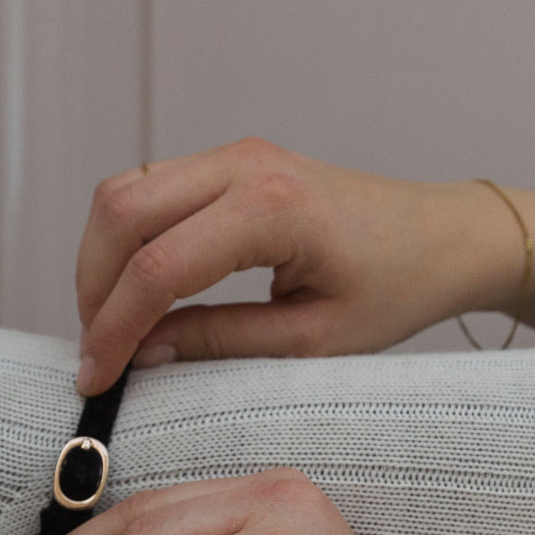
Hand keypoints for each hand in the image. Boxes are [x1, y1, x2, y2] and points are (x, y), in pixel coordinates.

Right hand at [74, 138, 517, 394]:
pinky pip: (150, 188)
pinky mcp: (231, 161)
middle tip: (98, 352)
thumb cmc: (396, 289)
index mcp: (273, 209)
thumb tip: (141, 355)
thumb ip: (221, 343)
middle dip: (93, 287)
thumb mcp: (312, 341)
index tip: (94, 379)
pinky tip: (138, 291)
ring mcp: (235, 155)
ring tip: (113, 325)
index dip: (114, 328)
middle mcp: (245, 165)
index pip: (159, 267)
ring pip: (124, 191)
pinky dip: (127, 238)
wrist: (442, 237)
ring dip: (103, 259)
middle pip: (121, 212)